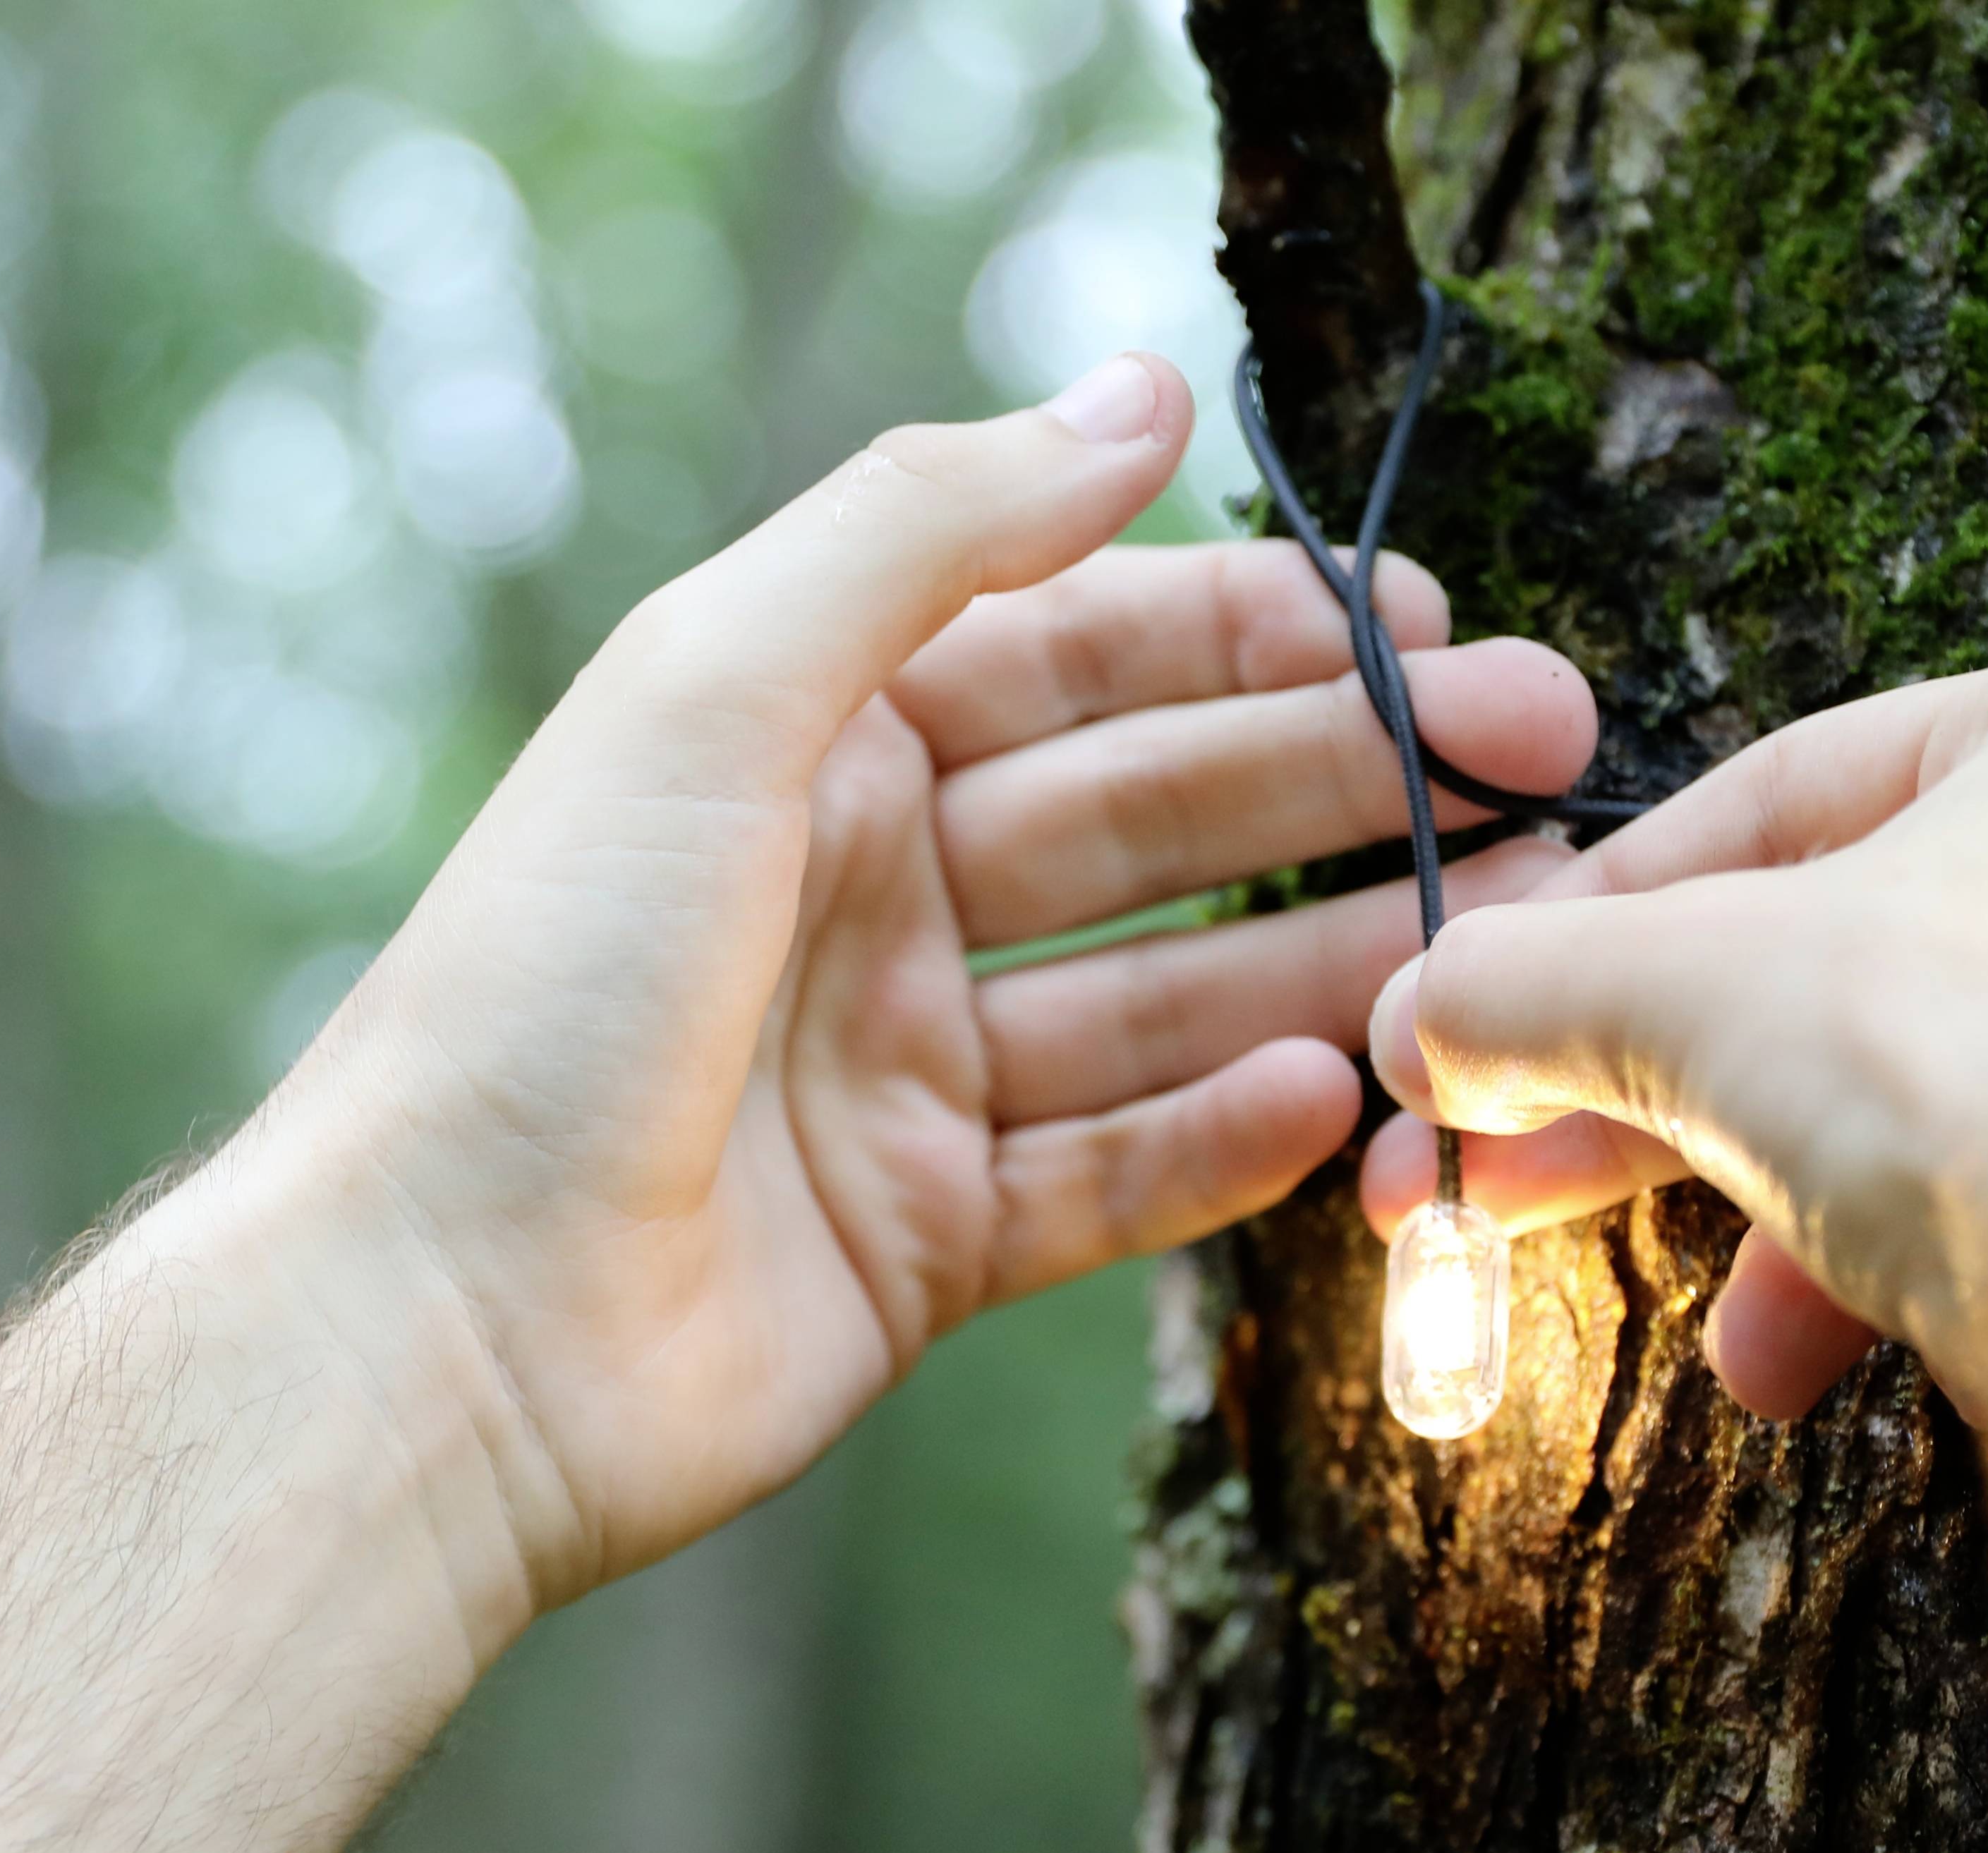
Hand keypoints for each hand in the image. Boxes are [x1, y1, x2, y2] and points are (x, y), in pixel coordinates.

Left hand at [263, 354, 1596, 1604]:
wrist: (437, 1324)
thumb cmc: (542, 987)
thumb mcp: (716, 689)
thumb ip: (926, 531)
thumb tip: (1133, 394)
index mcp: (807, 749)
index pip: (1079, 657)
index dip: (1260, 635)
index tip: (1436, 630)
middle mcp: (861, 901)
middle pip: (1153, 821)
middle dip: (1350, 783)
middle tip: (1550, 765)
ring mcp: (896, 1082)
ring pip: (1165, 1003)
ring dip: (1338, 962)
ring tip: (1510, 931)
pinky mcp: (920, 1249)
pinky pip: (1111, 1179)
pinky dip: (1226, 1141)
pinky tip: (1342, 1099)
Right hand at [1361, 630, 1987, 1428]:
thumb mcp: (1692, 995)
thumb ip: (1535, 991)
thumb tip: (1427, 1019)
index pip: (1802, 794)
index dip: (1612, 916)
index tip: (1506, 1014)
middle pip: (1896, 971)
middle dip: (1701, 1100)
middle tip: (1553, 1186)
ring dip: (1826, 1218)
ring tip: (1741, 1342)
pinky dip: (1974, 1281)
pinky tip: (1872, 1368)